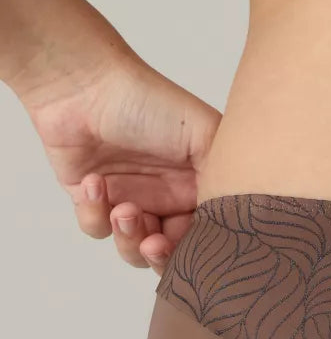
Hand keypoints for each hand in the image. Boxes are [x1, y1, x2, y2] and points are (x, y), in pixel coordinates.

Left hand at [20, 54, 220, 274]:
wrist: (84, 82)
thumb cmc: (149, 101)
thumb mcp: (207, 136)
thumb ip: (226, 180)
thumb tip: (239, 223)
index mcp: (198, 189)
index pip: (206, 236)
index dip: (199, 250)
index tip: (190, 247)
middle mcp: (167, 201)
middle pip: (172, 253)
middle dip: (162, 256)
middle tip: (154, 243)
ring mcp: (130, 202)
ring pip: (133, 250)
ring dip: (128, 238)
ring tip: (122, 209)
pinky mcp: (93, 201)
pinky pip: (96, 229)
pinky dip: (94, 213)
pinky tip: (94, 182)